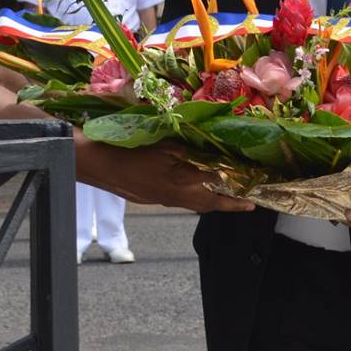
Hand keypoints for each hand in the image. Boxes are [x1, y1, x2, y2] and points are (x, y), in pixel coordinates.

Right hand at [78, 138, 253, 213]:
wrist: (98, 163)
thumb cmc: (130, 150)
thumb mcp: (165, 145)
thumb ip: (189, 152)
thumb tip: (210, 157)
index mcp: (181, 184)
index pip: (217, 193)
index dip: (235, 198)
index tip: (252, 202)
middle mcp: (175, 197)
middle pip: (208, 204)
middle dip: (228, 204)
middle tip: (246, 202)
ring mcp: (163, 200)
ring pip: (195, 204)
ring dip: (212, 201)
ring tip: (227, 197)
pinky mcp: (153, 198)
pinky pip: (181, 201)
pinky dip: (195, 197)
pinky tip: (195, 188)